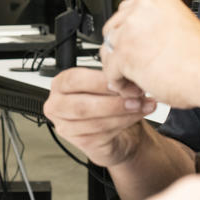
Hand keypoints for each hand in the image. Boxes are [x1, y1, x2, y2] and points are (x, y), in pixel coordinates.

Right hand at [42, 67, 156, 167]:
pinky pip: (103, 133)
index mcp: (60, 85)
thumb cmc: (109, 103)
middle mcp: (58, 106)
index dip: (99, 81)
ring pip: (94, 121)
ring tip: (141, 104)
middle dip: (112, 100)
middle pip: (81, 105)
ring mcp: (66, 127)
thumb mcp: (109, 82)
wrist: (120, 131)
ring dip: (123, 112)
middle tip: (135, 95)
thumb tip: (114, 56)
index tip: (121, 79)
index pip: (74, 80)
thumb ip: (108, 70)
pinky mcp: (81, 143)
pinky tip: (137, 116)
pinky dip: (124, 123)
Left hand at [100, 0, 199, 109]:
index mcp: (157, 0)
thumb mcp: (180, 27)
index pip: (127, 14)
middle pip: (113, 31)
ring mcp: (130, 30)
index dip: (129, 36)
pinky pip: (110, 71)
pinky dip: (120, 85)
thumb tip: (142, 43)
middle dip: (121, 52)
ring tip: (137, 83)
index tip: (135, 49)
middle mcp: (141, 10)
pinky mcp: (124, 53)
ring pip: (109, 51)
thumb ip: (158, 29)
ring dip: (120, 70)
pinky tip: (137, 90)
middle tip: (134, 69)